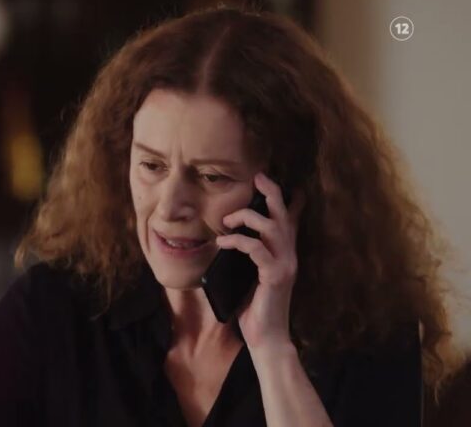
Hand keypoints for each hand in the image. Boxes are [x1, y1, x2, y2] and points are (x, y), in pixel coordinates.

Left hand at [215, 171, 304, 351]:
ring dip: (245, 218)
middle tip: (257, 177)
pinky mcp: (275, 275)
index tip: (272, 180)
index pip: (291, 220)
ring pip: (271, 226)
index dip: (287, 198)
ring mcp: (285, 264)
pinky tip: (222, 242)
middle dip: (272, 192)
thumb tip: (229, 239)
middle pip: (284, 215)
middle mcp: (289, 255)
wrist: (267, 337)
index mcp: (284, 254)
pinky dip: (237, 241)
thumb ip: (249, 258)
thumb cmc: (256, 308)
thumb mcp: (251, 276)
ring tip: (226, 223)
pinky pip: (255, 248)